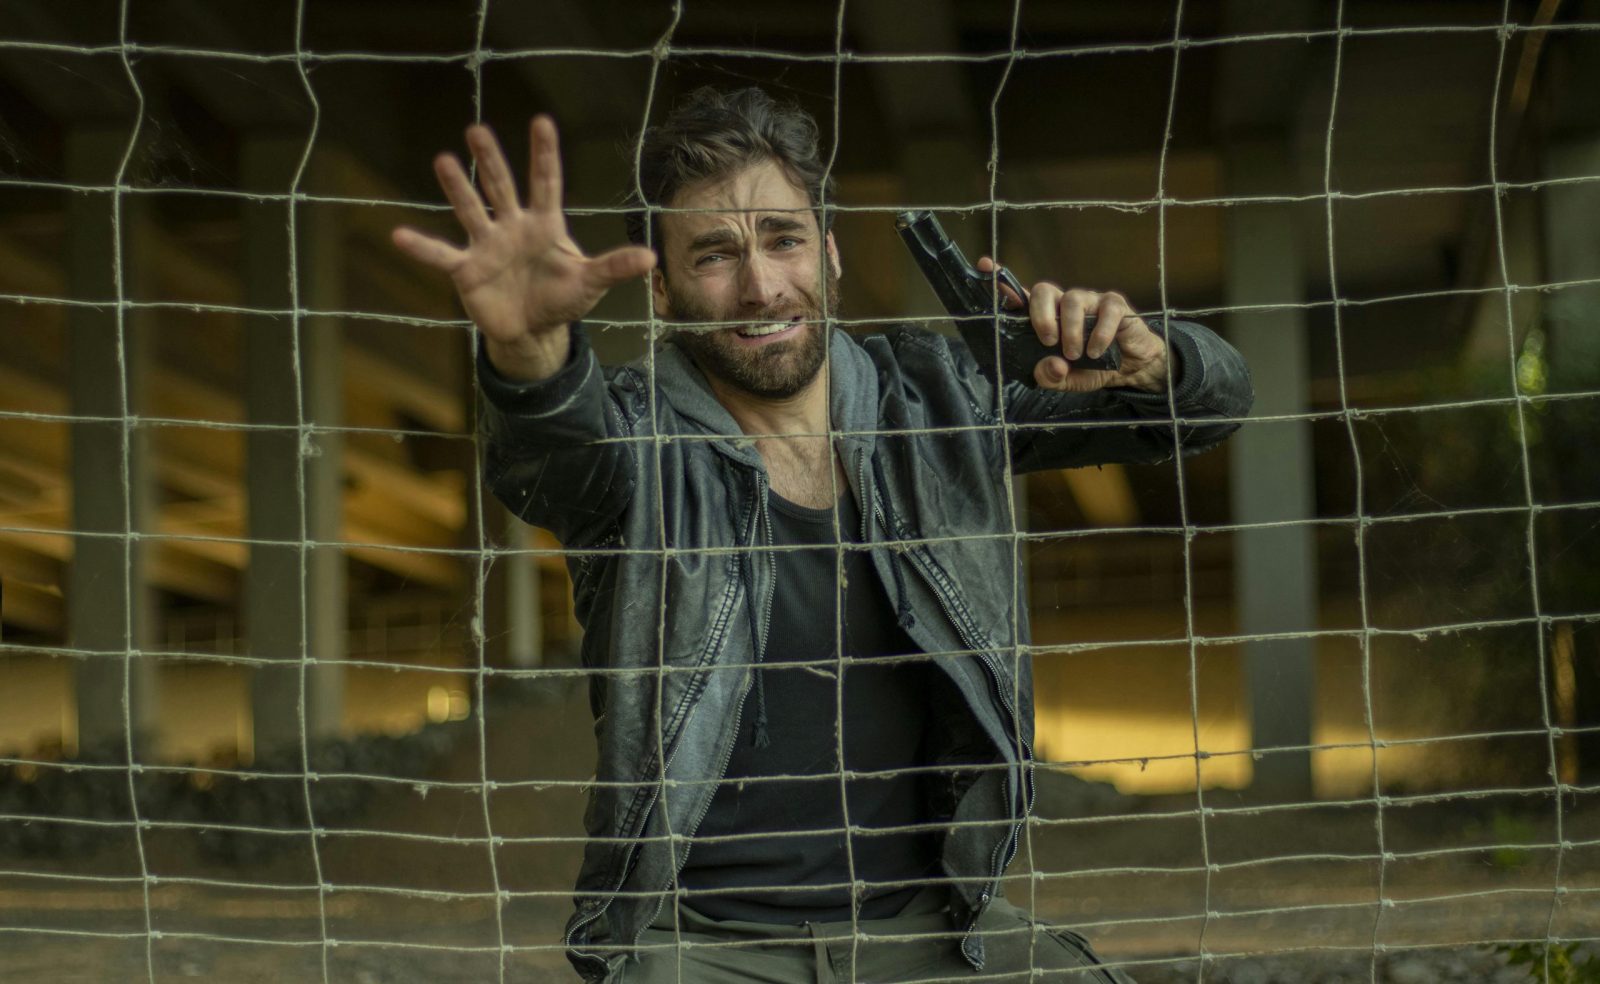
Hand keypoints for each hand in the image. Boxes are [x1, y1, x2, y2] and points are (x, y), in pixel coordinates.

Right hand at [391, 115, 655, 381]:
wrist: (534, 330)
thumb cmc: (562, 299)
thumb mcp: (590, 282)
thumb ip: (614, 267)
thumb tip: (651, 257)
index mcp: (544, 224)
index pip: (545, 182)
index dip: (544, 155)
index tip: (542, 122)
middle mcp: (512, 226)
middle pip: (501, 187)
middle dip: (491, 160)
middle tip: (477, 129)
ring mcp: (487, 245)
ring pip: (471, 210)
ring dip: (458, 188)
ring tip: (444, 160)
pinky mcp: (468, 269)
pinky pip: (442, 256)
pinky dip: (422, 248)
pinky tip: (399, 236)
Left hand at [977, 257, 1168, 393]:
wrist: (1131, 368)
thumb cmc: (1093, 367)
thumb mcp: (1067, 380)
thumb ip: (1051, 377)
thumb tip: (1049, 366)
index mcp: (1048, 318)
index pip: (1021, 297)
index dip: (1002, 281)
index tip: (985, 265)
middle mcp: (1065, 304)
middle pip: (1043, 290)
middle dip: (1040, 315)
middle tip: (1048, 340)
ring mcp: (1090, 301)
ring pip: (1072, 300)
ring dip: (1071, 330)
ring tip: (1075, 354)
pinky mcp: (1115, 304)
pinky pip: (1105, 310)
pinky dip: (1099, 334)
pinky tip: (1096, 351)